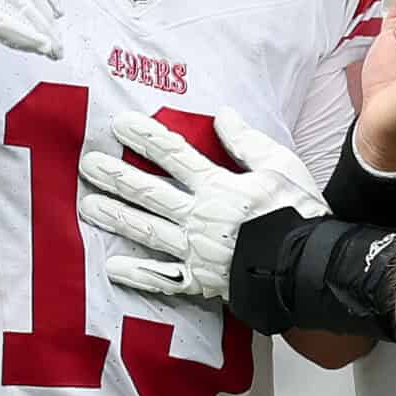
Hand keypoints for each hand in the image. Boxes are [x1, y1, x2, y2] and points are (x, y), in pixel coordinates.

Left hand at [80, 108, 327, 298]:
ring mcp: (195, 251)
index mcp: (218, 187)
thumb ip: (247, 142)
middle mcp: (199, 217)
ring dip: (116, 217)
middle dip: (116, 176)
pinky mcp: (200, 281)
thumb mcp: (281, 167)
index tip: (117, 124)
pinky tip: (112, 267)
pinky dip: (137, 274)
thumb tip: (222, 114)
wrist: (310, 268)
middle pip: (149, 192)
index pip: (173, 154)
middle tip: (86, 164)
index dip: (144, 137)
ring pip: (147, 231)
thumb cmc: (300, 214)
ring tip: (88, 206)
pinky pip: (163, 278)